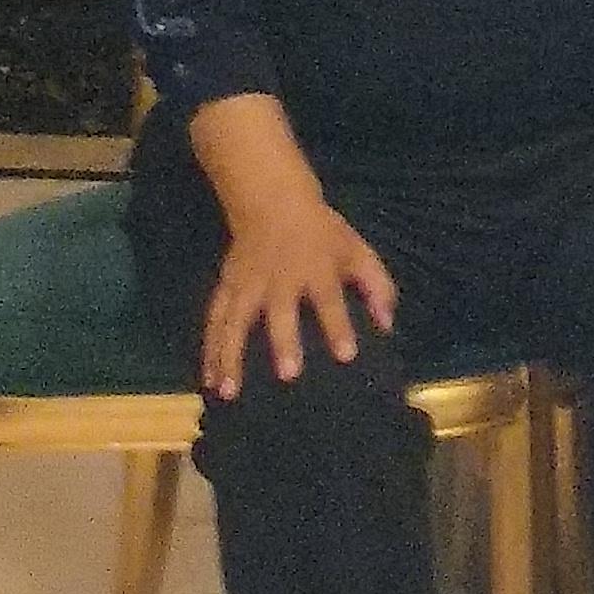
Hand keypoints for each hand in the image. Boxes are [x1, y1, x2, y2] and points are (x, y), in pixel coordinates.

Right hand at [203, 190, 397, 396]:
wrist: (272, 202)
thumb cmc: (321, 233)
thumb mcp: (356, 249)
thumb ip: (376, 284)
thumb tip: (387, 324)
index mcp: (317, 269)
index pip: (330, 299)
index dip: (338, 326)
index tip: (347, 356)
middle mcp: (280, 279)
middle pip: (281, 311)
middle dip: (284, 342)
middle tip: (288, 375)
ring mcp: (248, 284)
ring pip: (235, 321)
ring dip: (229, 356)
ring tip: (228, 392)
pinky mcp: (225, 287)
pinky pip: (213, 320)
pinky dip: (208, 349)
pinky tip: (206, 379)